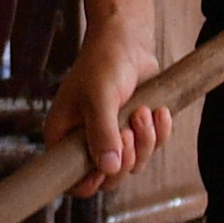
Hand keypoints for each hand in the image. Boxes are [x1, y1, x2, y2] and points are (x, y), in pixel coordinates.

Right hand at [48, 19, 164, 195]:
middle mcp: (86, 143)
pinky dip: (159, 133)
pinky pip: (151, 149)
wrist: (127, 40)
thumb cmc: (104, 64)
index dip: (93, 181)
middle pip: (109, 178)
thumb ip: (103, 133)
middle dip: (127, 156)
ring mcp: (113, 139)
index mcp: (64, 138)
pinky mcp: (135, 131)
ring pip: (134, 165)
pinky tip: (158, 111)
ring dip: (145, 141)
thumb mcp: (100, 97)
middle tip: (129, 127)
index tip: (110, 163)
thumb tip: (110, 168)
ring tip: (143, 111)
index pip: (73, 181)